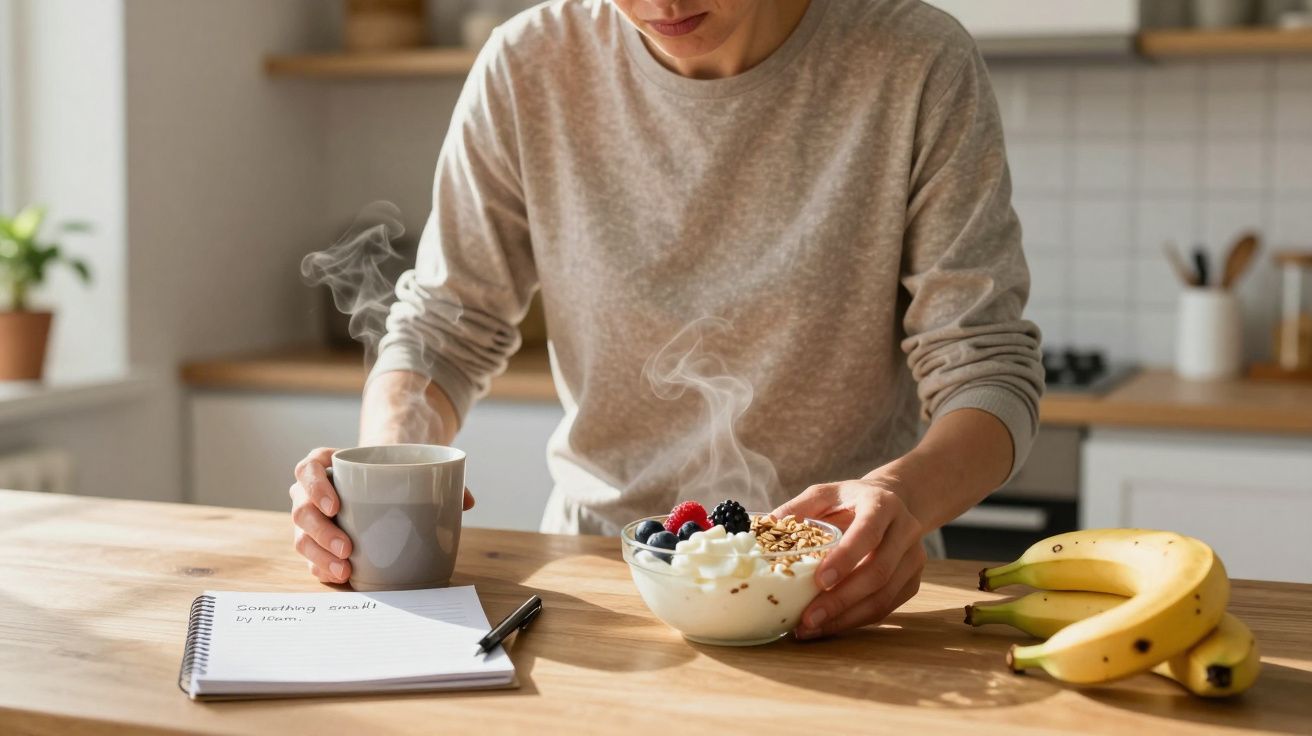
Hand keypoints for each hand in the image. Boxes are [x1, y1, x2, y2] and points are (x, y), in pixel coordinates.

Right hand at [290, 447, 475, 583]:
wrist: (385, 483)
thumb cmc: (393, 473)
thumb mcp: (410, 467)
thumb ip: (438, 478)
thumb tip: (466, 501)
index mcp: (326, 464)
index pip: (308, 469)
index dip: (315, 487)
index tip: (336, 506)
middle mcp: (310, 492)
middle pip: (301, 508)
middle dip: (320, 531)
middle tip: (347, 548)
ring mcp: (311, 519)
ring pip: (302, 538)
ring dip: (320, 556)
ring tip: (346, 569)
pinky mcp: (317, 544)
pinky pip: (310, 559)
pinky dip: (323, 569)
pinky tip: (340, 576)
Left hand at [772, 476, 925, 639]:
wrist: (895, 502)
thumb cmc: (851, 500)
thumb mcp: (826, 493)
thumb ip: (798, 508)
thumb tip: (765, 527)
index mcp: (883, 504)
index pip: (868, 532)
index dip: (846, 558)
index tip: (820, 581)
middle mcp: (905, 531)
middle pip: (878, 572)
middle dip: (842, 600)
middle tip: (808, 618)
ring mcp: (913, 559)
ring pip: (884, 597)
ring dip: (846, 618)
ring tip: (811, 628)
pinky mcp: (912, 581)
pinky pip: (885, 608)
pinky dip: (855, 621)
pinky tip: (828, 626)